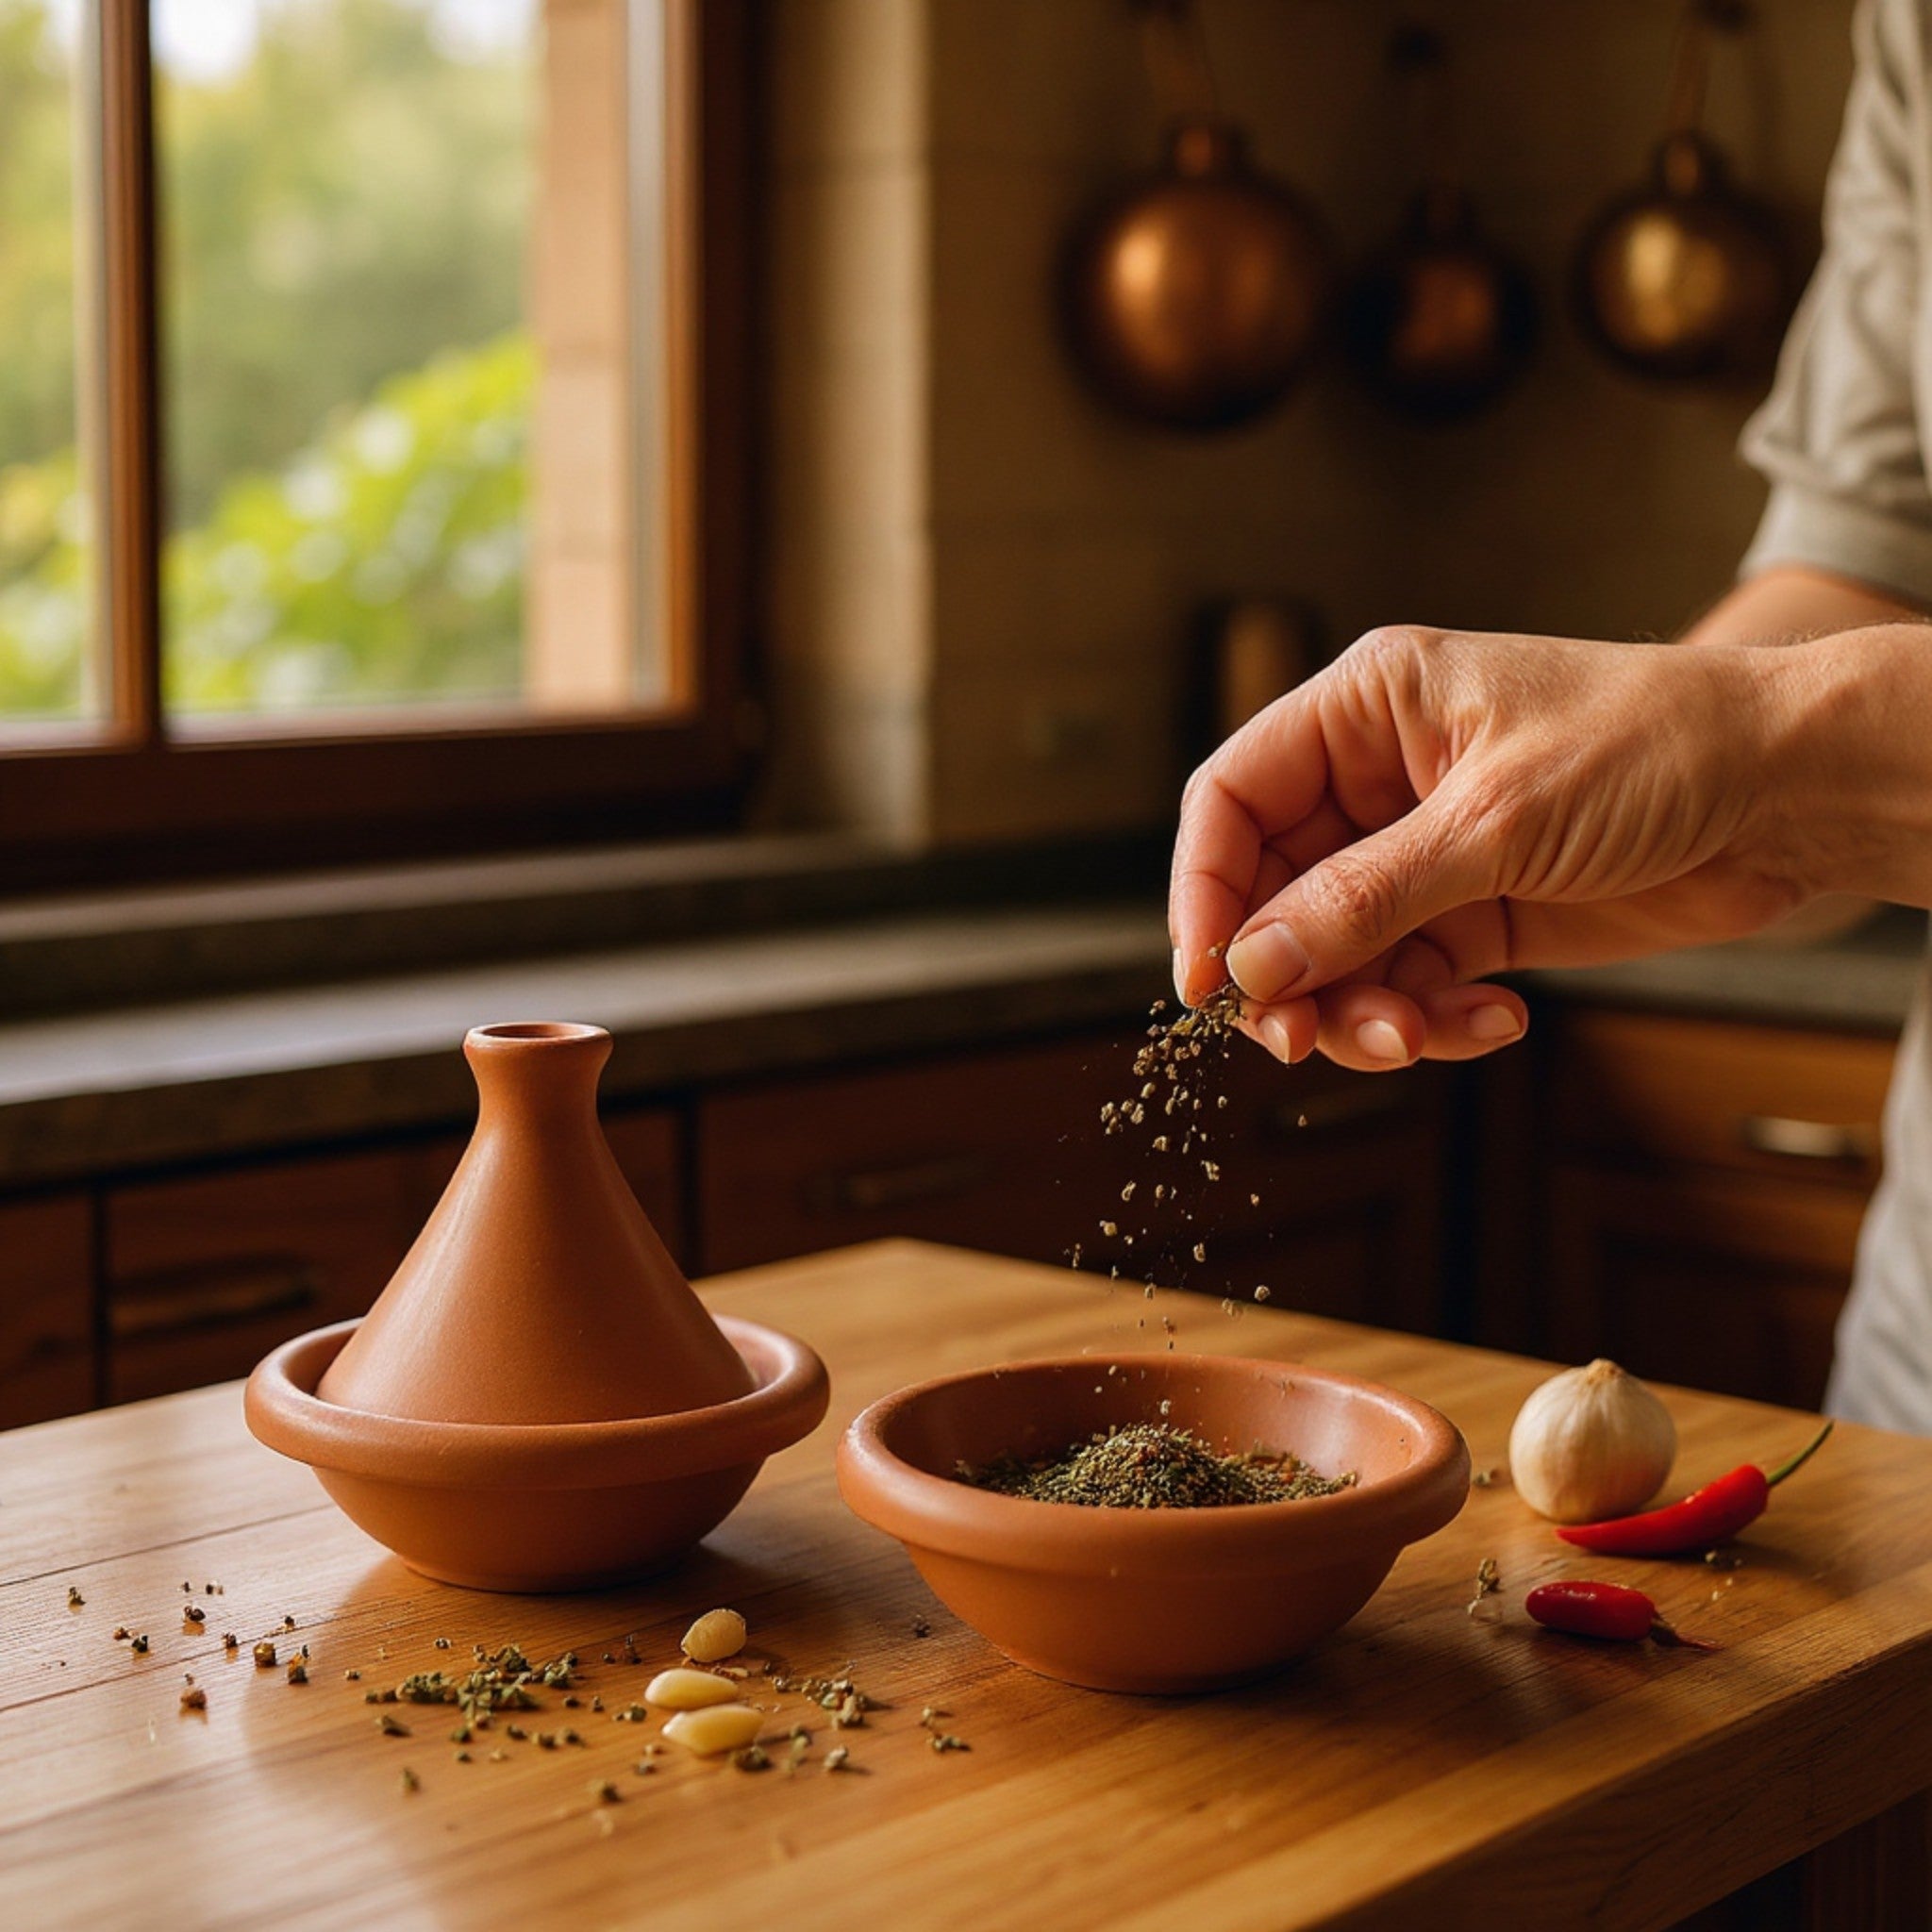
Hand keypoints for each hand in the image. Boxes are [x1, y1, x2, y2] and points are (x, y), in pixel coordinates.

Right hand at [1169, 625, 1808, 1070]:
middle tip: (1300, 1042)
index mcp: (1364, 709)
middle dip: (1289, 974)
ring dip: (1366, 1012)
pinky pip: (1411, 984)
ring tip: (1421, 1036)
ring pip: (1337, 955)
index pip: (1234, 797)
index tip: (1206, 979)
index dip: (1203, 887)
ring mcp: (1425, 852)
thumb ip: (1363, 899)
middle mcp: (1378, 780)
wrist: (1789, 791)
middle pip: (1274, 893)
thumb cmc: (1651, 748)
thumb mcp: (1492, 822)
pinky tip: (1494, 1019)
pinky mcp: (1475, 914)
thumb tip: (1251, 963)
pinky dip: (1435, 1018)